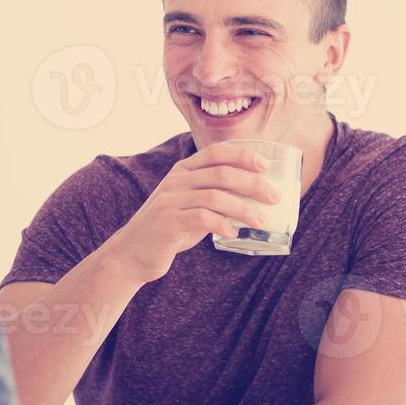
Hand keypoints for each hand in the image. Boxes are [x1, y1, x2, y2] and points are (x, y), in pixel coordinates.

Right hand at [106, 142, 278, 283]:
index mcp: (183, 170)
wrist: (131, 253)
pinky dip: (223, 225)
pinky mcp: (167, 223)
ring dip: (243, 209)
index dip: (243, 155)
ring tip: (260, 220)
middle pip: (222, 173)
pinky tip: (233, 233)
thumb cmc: (169, 228)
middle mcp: (176, 180)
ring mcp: (170, 200)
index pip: (217, 151)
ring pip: (215, 196)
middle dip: (253, 184)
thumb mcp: (190, 204)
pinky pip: (202, 218)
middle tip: (274, 197)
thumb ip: (214, 195)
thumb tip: (254, 195)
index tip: (266, 166)